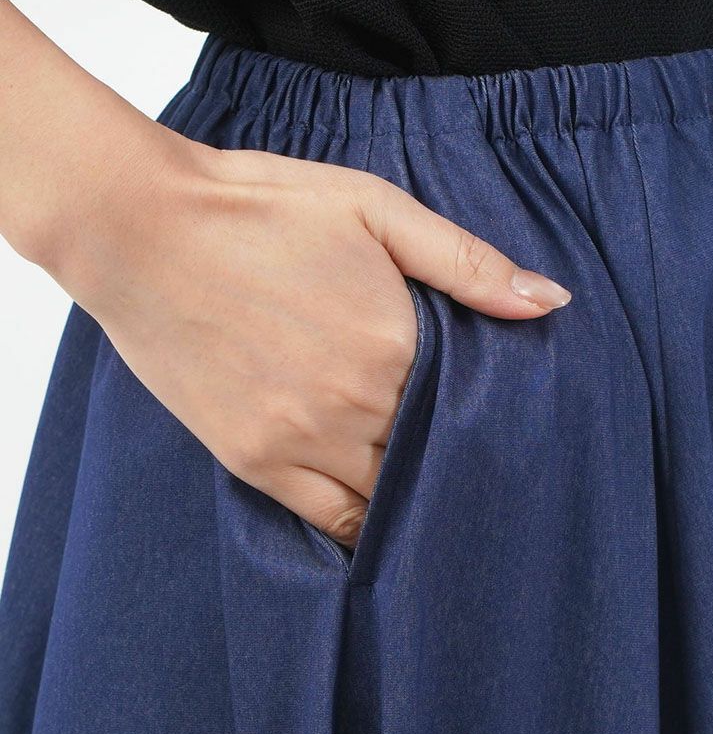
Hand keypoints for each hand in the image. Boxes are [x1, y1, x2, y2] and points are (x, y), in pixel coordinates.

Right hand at [57, 133, 571, 549]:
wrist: (139, 226)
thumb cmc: (259, 206)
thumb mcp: (374, 208)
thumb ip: (466, 262)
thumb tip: (552, 302)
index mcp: (395, 341)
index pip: (473, 406)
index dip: (492, 415)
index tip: (509, 423)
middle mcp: (357, 401)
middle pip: (437, 455)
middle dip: (463, 458)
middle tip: (488, 467)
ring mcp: (302, 438)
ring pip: (391, 495)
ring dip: (421, 498)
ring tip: (444, 497)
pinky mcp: (253, 459)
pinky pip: (330, 519)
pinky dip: (366, 528)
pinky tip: (388, 526)